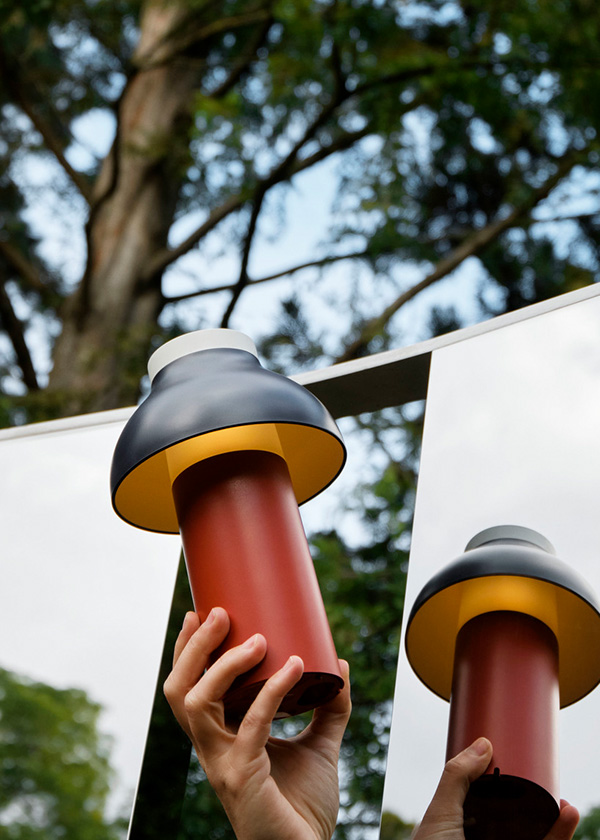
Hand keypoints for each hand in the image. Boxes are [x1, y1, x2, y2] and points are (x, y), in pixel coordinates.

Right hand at [163, 607, 350, 839]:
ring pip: (198, 705)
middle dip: (194, 649)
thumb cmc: (304, 805)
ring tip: (258, 639)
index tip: (198, 612)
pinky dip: (272, 691)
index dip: (187, 651)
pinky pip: (251, 725)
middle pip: (180, 691)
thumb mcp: (320, 745)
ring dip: (224, 665)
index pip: (188, 688)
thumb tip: (340, 664)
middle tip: (219, 613)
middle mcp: (212, 748)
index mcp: (220, 737)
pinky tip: (295, 667)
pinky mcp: (242, 778)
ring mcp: (222, 764)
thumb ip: (329, 708)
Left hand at [413, 738, 578, 839]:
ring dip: (556, 824)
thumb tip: (483, 743)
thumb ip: (457, 778)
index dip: (504, 789)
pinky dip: (558, 835)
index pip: (487, 807)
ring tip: (565, 804)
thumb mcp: (440, 814)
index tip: (517, 764)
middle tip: (547, 783)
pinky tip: (567, 816)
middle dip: (536, 805)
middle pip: (516, 823)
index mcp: (464, 830)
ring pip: (534, 839)